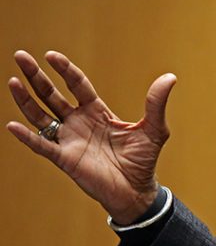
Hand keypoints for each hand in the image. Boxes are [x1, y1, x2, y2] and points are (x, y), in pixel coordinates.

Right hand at [6, 51, 176, 223]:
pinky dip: (28, 137)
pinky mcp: (65, 159)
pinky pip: (42, 146)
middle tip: (20, 55)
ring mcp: (69, 140)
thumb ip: (157, 103)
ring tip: (13, 81)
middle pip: (52, 94)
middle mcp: (78, 123)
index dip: (65, 69)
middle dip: (36, 76)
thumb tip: (170, 77)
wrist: (137, 190)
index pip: (77, 85)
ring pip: (41, 116)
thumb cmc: (144, 160)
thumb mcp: (155, 128)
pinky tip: (12, 125)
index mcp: (97, 112)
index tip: (51, 55)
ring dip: (26, 100)